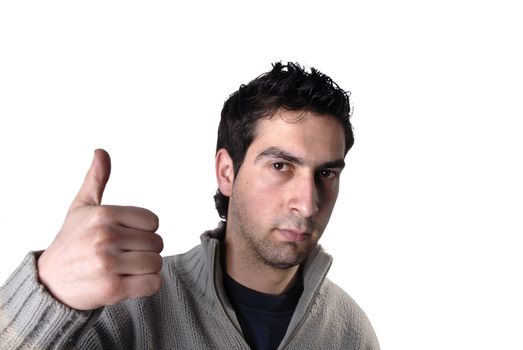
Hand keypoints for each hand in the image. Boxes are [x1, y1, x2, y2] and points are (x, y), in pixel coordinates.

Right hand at [37, 149, 163, 309]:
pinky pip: (152, 283)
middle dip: (145, 250)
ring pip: (156, 263)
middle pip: (157, 243)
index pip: (153, 221)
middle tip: (124, 255)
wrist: (50, 282)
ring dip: (146, 269)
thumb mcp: (82, 207)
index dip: (144, 231)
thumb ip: (96, 179)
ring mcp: (108, 263)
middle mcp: (106, 237)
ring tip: (126, 268)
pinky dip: (147, 285)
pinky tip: (130, 282)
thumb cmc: (71, 241)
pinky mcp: (112, 288)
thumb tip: (101, 151)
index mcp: (104, 214)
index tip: (127, 236)